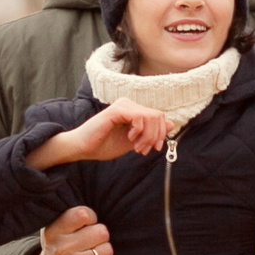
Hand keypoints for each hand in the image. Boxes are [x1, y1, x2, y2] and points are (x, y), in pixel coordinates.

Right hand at [28, 100, 169, 167]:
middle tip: (143, 150)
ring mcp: (122, 105)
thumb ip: (150, 133)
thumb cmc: (104, 145)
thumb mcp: (134, 141)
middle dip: (155, 137)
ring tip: (136, 147)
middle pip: (157, 116)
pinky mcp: (116, 110)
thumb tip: (171, 123)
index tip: (154, 149)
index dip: (160, 134)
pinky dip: (139, 131)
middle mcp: (129, 104)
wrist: (83, 148)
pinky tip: (130, 138)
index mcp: (133, 110)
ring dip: (147, 136)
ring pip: (151, 116)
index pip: (158, 116)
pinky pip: (139, 117)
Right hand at [29, 207, 113, 254]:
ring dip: (103, 252)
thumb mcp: (57, 230)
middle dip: (99, 236)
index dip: (91, 218)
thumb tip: (101, 209)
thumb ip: (74, 218)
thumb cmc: (59, 247)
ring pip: (108, 250)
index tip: (86, 224)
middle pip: (102, 232)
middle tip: (90, 242)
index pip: (83, 215)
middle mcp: (61, 250)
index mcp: (53, 233)